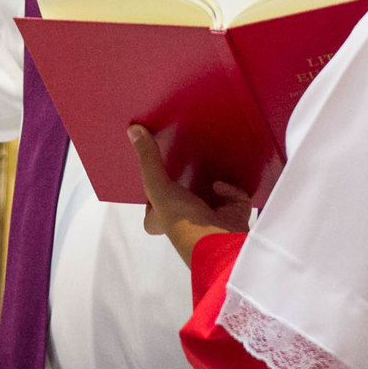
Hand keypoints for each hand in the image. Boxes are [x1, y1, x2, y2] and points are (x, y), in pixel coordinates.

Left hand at [129, 125, 252, 266]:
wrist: (217, 239)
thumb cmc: (181, 218)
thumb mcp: (158, 186)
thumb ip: (148, 159)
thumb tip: (132, 130)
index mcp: (164, 221)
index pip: (153, 213)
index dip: (152, 200)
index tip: (155, 178)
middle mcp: (187, 224)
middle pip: (183, 202)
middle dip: (186, 186)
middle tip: (185, 161)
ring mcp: (212, 220)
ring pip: (211, 199)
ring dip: (211, 183)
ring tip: (207, 158)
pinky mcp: (234, 216)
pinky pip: (235, 198)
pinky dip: (230, 190)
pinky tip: (221, 184)